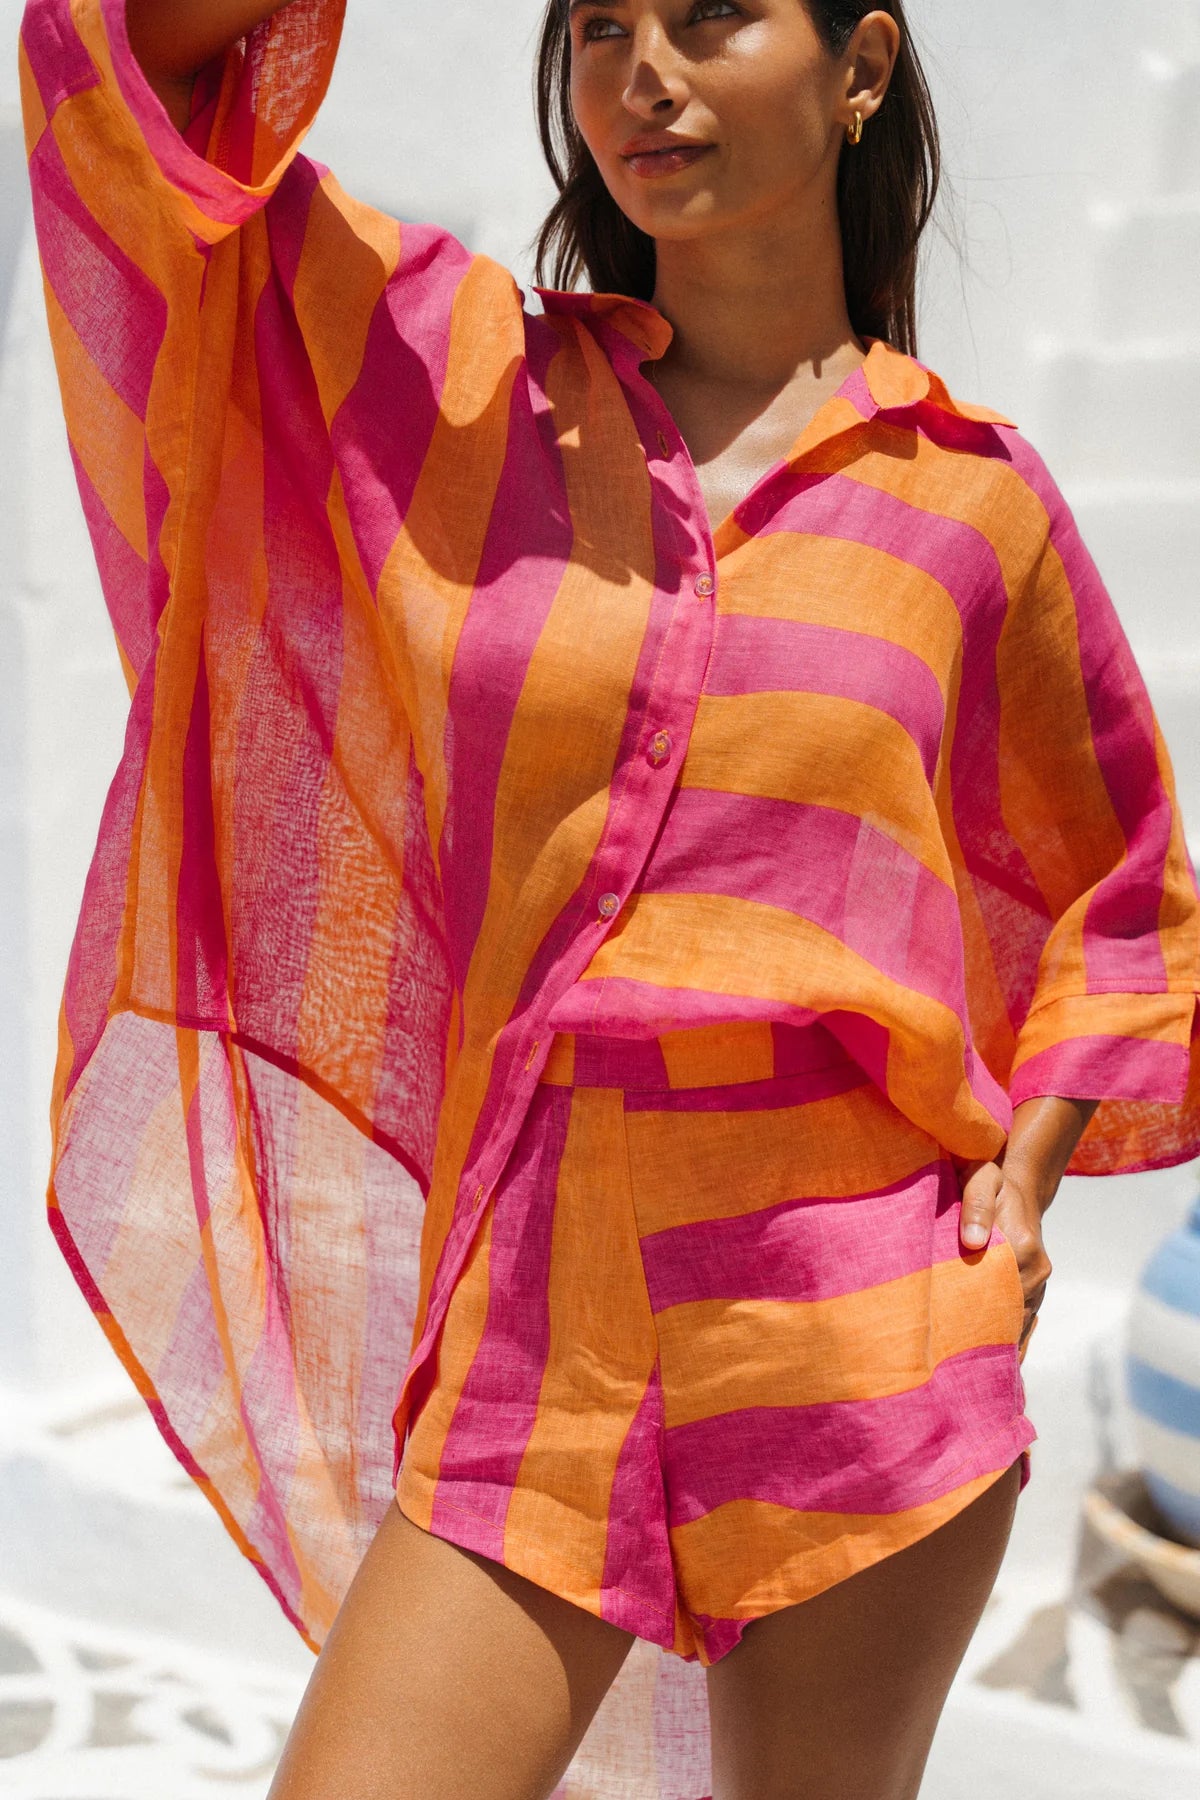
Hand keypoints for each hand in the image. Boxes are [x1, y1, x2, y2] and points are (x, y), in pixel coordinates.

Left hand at [956, 1156, 1051, 1360]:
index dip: (982, 1322)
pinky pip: (1025, 1320)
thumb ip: (975, 1208)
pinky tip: (1002, 1371)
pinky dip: (1015, 1343)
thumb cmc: (992, 1179)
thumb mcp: (981, 1181)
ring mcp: (1037, 1280)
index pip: (1002, 1294)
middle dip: (988, 1345)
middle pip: (1011, 1315)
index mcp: (1023, 1248)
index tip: (961, 1351)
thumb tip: (972, 1242)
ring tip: (977, 1385)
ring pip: (1020, 1323)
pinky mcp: (1033, 1286)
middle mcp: (1036, 1270)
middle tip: (962, 1379)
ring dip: (1001, 1348)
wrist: (1018, 1180)